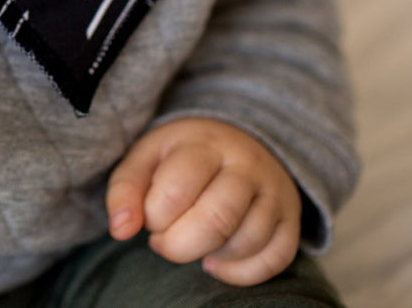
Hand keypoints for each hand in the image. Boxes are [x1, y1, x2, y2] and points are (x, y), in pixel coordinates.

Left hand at [106, 117, 300, 286]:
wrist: (237, 138)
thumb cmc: (182, 155)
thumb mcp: (146, 158)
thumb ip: (126, 190)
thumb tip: (120, 230)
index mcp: (204, 144)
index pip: (176, 191)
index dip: (153, 217)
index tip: (148, 217)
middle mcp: (247, 165)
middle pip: (217, 219)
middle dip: (179, 245)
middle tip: (164, 242)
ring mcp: (275, 192)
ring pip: (247, 242)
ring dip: (210, 254)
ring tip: (192, 241)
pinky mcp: (291, 219)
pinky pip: (275, 259)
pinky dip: (242, 273)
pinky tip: (216, 261)